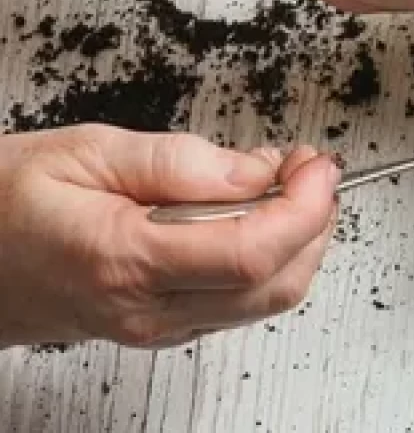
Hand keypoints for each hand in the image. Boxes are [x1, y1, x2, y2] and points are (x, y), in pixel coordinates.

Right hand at [0, 126, 337, 347]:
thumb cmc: (4, 201)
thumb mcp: (86, 151)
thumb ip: (179, 162)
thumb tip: (254, 170)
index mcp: (124, 260)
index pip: (251, 252)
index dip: (305, 206)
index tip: (316, 164)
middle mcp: (147, 309)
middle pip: (275, 285)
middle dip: (315, 222)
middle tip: (308, 167)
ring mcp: (157, 326)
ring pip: (266, 300)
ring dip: (299, 240)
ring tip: (283, 182)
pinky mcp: (164, 327)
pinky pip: (241, 301)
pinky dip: (270, 256)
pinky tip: (255, 212)